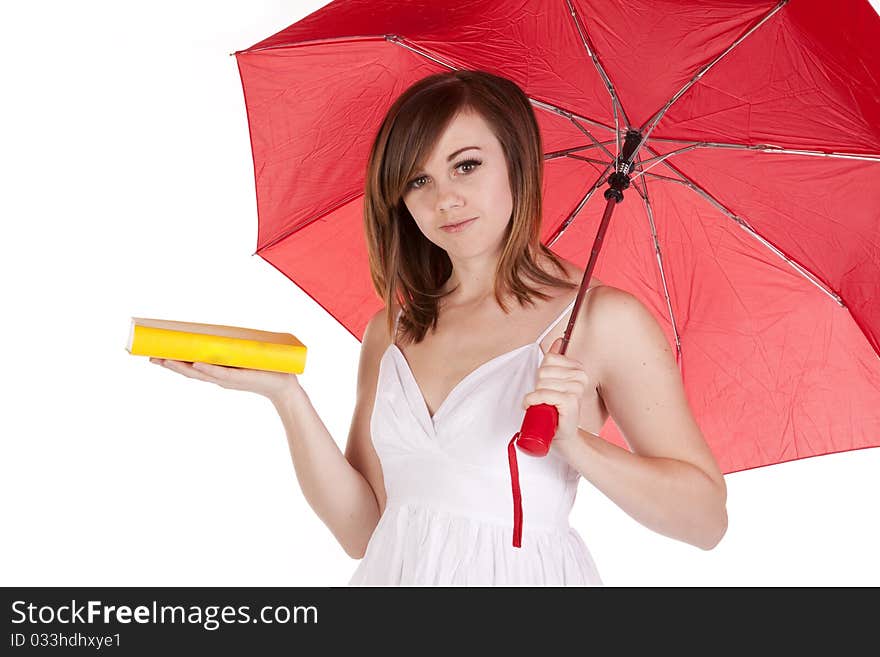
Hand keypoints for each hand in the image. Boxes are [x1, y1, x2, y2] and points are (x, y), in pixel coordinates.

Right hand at [149, 357, 300, 402]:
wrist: (284, 386)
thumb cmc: (264, 370)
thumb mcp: (243, 357)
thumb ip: (231, 347)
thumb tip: (221, 329)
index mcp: (217, 372)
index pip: (190, 368)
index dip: (171, 363)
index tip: (152, 356)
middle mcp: (218, 377)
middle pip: (188, 372)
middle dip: (168, 365)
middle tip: (148, 358)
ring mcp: (227, 379)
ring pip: (200, 373)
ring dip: (181, 367)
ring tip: (164, 360)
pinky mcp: (239, 378)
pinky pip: (220, 373)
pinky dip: (208, 369)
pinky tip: (195, 364)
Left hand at [521, 337, 596, 447]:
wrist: (563, 434)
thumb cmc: (558, 409)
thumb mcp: (556, 380)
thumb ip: (557, 359)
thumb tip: (558, 341)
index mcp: (578, 369)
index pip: (549, 359)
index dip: (542, 374)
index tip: (548, 385)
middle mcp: (580, 377)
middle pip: (543, 371)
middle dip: (538, 386)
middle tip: (545, 398)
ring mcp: (577, 389)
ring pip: (542, 383)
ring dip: (534, 396)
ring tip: (542, 404)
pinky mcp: (570, 401)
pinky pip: (543, 394)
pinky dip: (533, 401)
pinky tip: (533, 406)